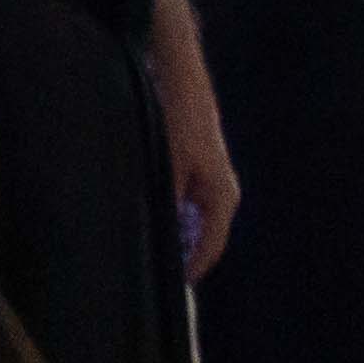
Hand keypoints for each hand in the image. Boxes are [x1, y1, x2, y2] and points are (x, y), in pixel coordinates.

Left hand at [145, 0, 233, 281]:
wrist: (179, 71)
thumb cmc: (178, 119)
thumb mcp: (170, 167)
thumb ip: (170, 207)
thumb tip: (163, 246)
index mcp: (221, 193)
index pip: (211, 248)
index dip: (189, 271)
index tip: (161, 291)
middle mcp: (221, 189)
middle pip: (204, 236)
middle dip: (179, 255)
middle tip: (146, 272)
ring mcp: (209, 176)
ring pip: (193, 220)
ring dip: (173, 234)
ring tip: (142, 247)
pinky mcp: (196, 164)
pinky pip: (186, 204)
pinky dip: (170, 216)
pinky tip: (145, 213)